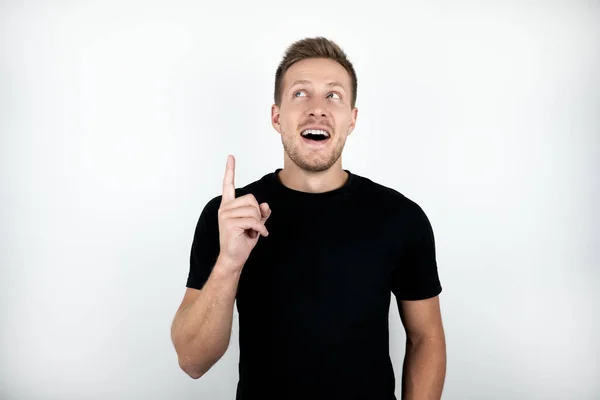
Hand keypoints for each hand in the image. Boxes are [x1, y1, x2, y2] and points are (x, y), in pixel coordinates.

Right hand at [217, 155, 270, 271]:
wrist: (234, 257)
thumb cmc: (242, 240)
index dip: (230, 170)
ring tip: (251, 232)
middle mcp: (225, 208)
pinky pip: (254, 220)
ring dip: (259, 223)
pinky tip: (258, 235)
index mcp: (228, 206)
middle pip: (251, 199)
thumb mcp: (255, 224)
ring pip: (254, 210)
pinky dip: (260, 229)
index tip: (231, 157)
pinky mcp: (230, 224)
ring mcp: (226, 215)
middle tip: (253, 226)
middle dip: (258, 213)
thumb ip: (261, 213)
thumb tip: (265, 204)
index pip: (228, 185)